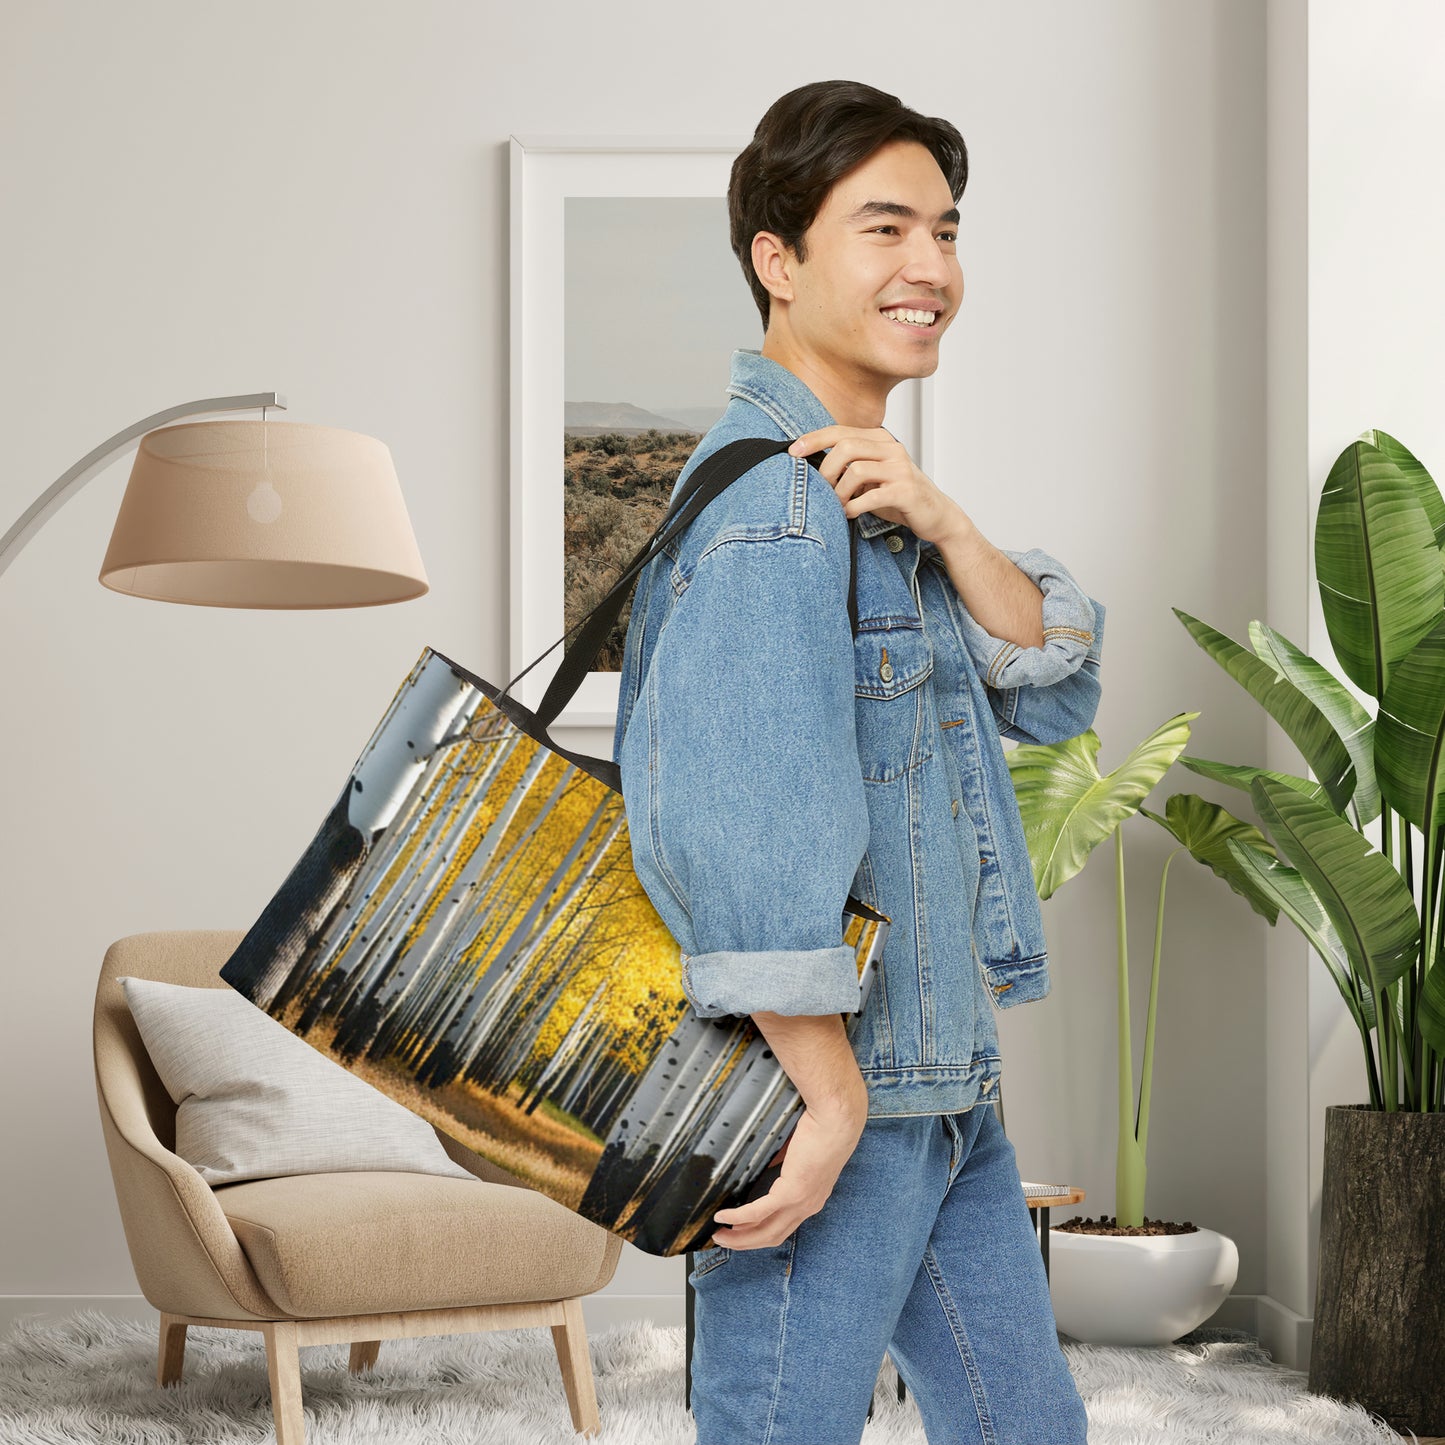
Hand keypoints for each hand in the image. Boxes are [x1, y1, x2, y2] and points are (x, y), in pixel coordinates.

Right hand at [707, 1096, 867, 1250]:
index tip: (740, 1232)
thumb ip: (786, 1164)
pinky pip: (759, 1211)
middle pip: (772, 1236)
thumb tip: (772, 1165)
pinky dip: (738, 1216)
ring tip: (719, 1235)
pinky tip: (722, 1216)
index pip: (783, 1226)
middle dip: (745, 1242)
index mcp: (812, 1198)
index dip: (760, 1233)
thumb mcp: (800, 1152)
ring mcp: (800, 1202)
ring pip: (765, 1231)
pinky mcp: (791, 1192)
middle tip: (723, 1239)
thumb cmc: (824, 1129)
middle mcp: (808, 1206)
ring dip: (739, 1237)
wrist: (836, 1119)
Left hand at [787, 426, 969, 545]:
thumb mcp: (872, 475)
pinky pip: (870, 496)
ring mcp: (900, 469)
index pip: (840, 431)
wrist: (935, 514)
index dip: (814, 439)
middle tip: (823, 491)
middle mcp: (891, 449)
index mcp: (880, 440)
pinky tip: (850, 514)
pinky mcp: (905, 491)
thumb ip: (849, 466)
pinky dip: (853, 507)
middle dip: (826, 471)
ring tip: (838, 506)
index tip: (792, 451)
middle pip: (845, 447)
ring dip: (839, 493)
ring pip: (855, 471)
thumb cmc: (898, 495)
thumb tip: (810, 466)